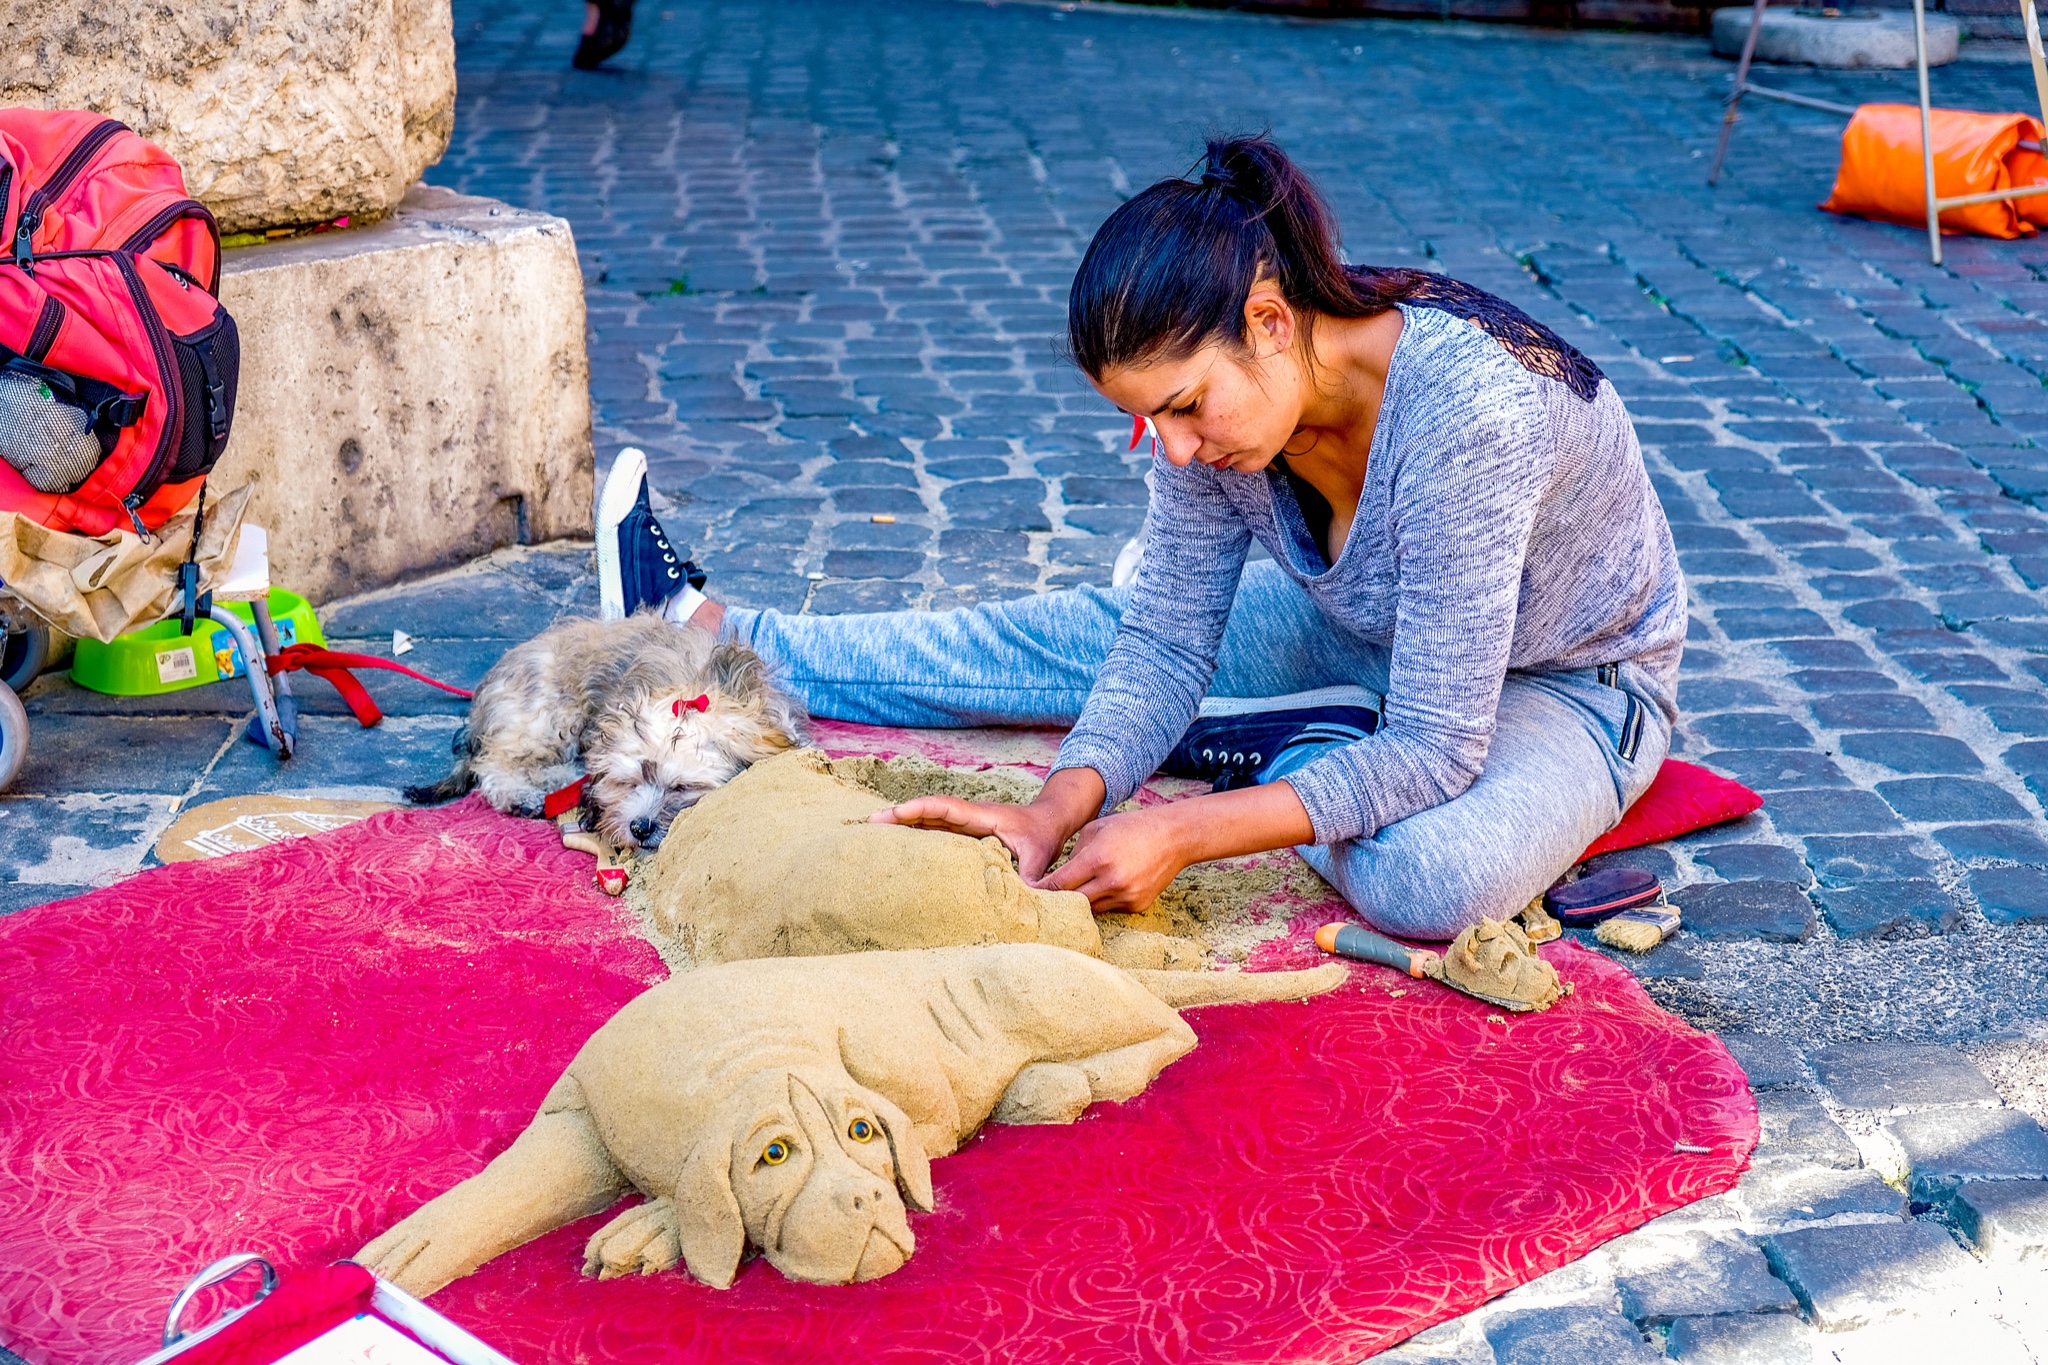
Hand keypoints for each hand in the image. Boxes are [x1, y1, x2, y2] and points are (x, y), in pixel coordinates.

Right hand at [869, 794, 1073, 882]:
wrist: (1050, 820)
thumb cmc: (1043, 835)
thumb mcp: (1039, 855)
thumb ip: (1030, 877)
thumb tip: (1024, 902)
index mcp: (981, 816)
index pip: (944, 808)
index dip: (919, 809)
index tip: (894, 812)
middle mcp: (967, 816)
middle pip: (927, 812)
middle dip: (898, 815)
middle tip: (867, 824)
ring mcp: (963, 824)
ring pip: (927, 820)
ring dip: (902, 824)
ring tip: (872, 835)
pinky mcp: (963, 833)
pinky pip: (934, 830)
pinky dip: (914, 833)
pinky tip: (897, 847)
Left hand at [1042, 780, 1318, 913]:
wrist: (1173, 837)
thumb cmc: (1130, 827)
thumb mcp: (1096, 830)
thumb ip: (1074, 854)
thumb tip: (1055, 876)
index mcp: (1097, 859)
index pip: (1059, 884)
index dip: (1041, 891)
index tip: (1026, 895)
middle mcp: (1112, 882)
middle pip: (1072, 902)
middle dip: (1056, 902)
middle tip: (1039, 905)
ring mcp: (1126, 896)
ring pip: (1090, 909)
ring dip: (1079, 904)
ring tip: (1066, 901)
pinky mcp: (1137, 906)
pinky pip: (1110, 909)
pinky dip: (1102, 902)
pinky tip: (1100, 892)